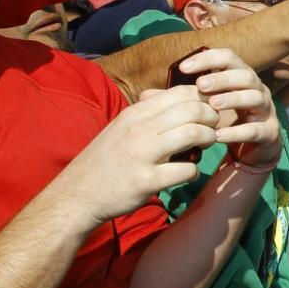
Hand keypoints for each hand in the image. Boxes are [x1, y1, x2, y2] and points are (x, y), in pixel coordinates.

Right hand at [56, 85, 218, 225]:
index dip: (203, 100)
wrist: (76, 194)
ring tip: (202, 148)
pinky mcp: (146, 180)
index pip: (182, 92)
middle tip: (212, 130)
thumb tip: (175, 95)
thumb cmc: (107, 158)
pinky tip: (188, 174)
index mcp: (136, 113)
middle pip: (193, 110)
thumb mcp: (123, 126)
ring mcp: (142, 154)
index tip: (207, 112)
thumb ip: (149, 110)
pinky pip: (186, 170)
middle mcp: (139, 129)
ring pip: (193, 134)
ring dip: (208, 140)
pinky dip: (194, 172)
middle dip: (212, 119)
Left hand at [183, 48, 280, 167]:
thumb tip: (145, 95)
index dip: (208, 59)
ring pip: (256, 97)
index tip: (184, 67)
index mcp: (238, 78)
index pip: (228, 58)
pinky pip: (256, 128)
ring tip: (214, 105)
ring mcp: (265, 110)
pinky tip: (219, 135)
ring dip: (234, 98)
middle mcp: (256, 89)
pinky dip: (238, 131)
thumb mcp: (199, 109)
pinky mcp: (269, 132)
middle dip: (223, 78)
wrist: (249, 150)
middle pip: (245, 74)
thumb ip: (175, 101)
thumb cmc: (222, 122)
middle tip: (201, 86)